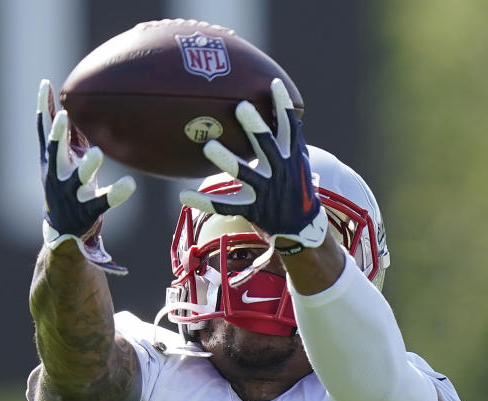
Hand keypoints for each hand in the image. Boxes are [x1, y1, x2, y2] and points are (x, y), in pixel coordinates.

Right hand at [37, 79, 135, 273]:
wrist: (61, 230)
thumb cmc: (65, 186)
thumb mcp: (63, 160)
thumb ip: (67, 135)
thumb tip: (70, 102)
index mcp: (51, 160)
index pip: (43, 131)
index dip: (44, 109)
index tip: (46, 86)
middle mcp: (58, 175)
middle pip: (55, 152)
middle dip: (58, 135)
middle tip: (65, 117)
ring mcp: (71, 193)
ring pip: (78, 177)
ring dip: (87, 165)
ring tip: (96, 152)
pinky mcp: (87, 210)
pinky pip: (102, 201)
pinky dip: (116, 193)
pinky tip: (129, 184)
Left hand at [178, 78, 327, 251]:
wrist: (303, 228)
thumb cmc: (298, 188)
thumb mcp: (300, 162)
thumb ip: (292, 139)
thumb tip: (289, 112)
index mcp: (292, 156)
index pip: (289, 127)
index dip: (282, 105)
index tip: (272, 84)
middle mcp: (281, 171)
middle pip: (267, 145)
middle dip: (254, 126)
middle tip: (240, 105)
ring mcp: (267, 191)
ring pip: (244, 174)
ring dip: (226, 159)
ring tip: (208, 145)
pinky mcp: (254, 209)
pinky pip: (225, 206)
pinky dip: (204, 201)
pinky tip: (183, 194)